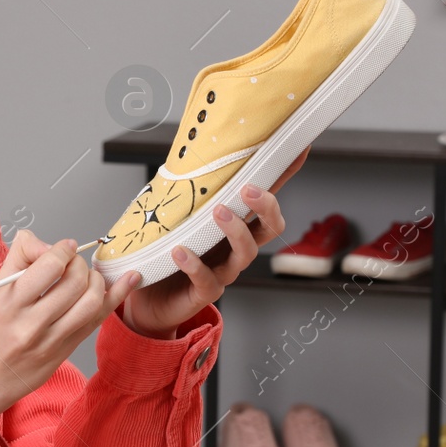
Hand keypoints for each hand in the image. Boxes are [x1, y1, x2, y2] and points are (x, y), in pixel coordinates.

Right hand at [0, 228, 143, 423]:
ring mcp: (52, 340)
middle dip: (80, 264)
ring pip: (91, 301)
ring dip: (97, 280)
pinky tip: (130, 279)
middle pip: (75, 282)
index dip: (63, 250)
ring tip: (88, 276)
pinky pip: (98, 320)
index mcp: (9, 303)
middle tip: (73, 264)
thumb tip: (49, 244)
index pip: (49, 267)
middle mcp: (31, 323)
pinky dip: (117, 296)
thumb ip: (20, 258)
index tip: (65, 248)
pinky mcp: (66, 350)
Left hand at [121, 148, 309, 338]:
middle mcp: (234, 248)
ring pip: (245, 254)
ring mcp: (222, 271)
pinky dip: (195, 266)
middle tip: (248, 189)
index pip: (263, 198)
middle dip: (266, 207)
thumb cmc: (165, 253)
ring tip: (217, 211)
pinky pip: (208, 281)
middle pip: (269, 228)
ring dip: (235, 230)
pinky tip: (180, 252)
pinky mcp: (204, 292)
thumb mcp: (174, 217)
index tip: (299, 148)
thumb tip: (184, 154)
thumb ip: (185, 192)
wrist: (146, 298)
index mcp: (233, 225)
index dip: (284, 176)